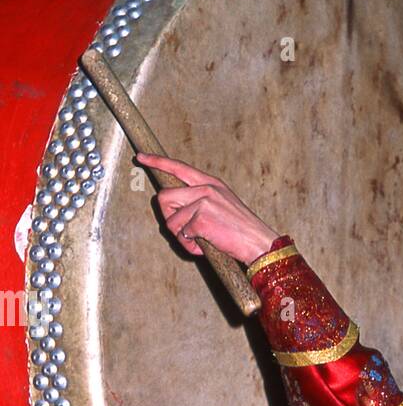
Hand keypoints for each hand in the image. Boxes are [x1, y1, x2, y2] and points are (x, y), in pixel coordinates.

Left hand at [135, 154, 279, 265]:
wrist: (259, 243)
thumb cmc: (241, 230)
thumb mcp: (223, 204)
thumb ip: (200, 199)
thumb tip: (175, 208)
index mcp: (211, 183)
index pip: (179, 167)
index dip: (157, 161)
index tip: (141, 157)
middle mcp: (206, 188)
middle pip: (165, 197)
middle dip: (168, 217)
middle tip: (183, 231)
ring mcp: (204, 202)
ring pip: (171, 220)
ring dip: (180, 236)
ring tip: (198, 241)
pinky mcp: (202, 219)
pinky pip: (182, 235)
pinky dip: (190, 247)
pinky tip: (204, 248)